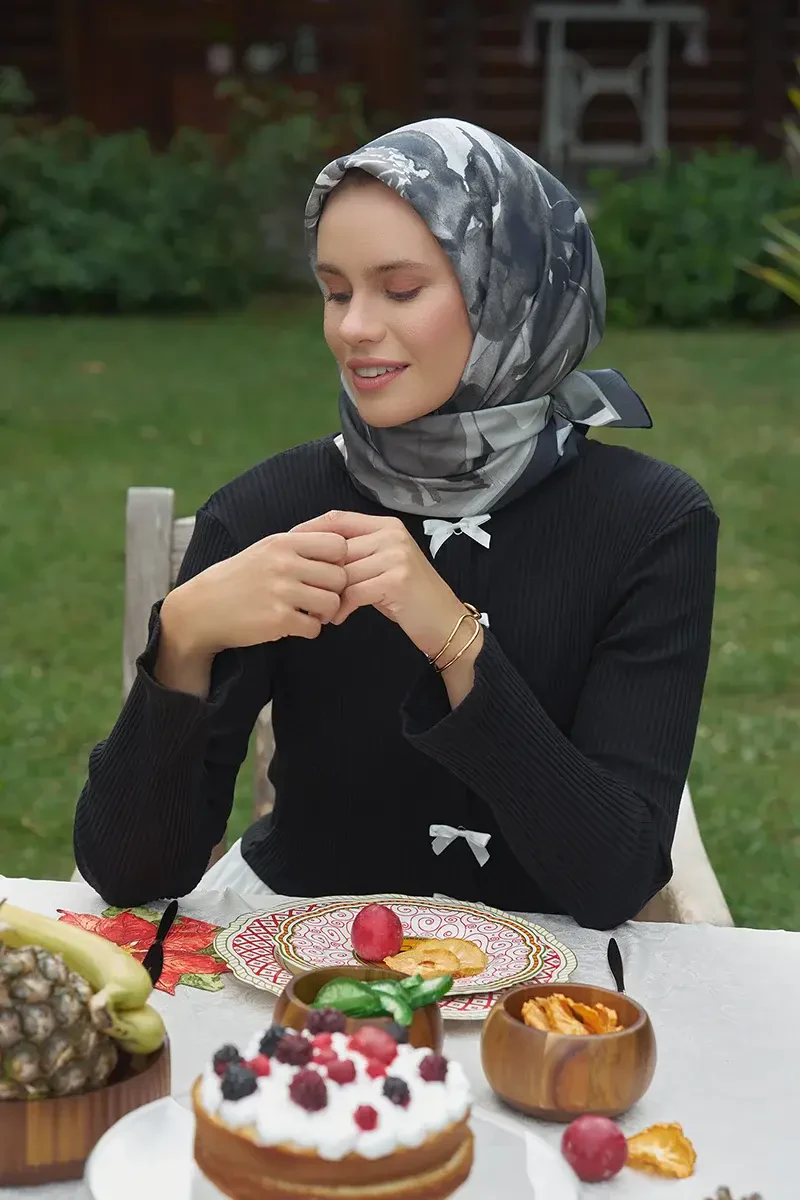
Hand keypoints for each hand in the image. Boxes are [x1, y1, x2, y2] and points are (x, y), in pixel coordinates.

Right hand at [161, 531, 347, 657]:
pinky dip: (309, 630)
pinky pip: (315, 627)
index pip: (338, 545)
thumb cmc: (239, 578)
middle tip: (318, 598)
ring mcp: (280, 591)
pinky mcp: (277, 619)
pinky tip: (294, 625)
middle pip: (340, 576)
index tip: (324, 573)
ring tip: (308, 612)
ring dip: (325, 613)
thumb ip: (300, 543)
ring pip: (332, 603)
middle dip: (334, 591)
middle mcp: (283, 563)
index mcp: (283, 542)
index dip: (339, 562)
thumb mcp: (265, 549)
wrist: (202, 609)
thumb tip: (342, 542)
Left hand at [292, 511, 476, 661]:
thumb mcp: (382, 567)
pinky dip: (341, 608)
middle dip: (315, 571)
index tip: (286, 545)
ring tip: (319, 610)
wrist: (445, 622)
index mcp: (386, 526)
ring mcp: (396, 556)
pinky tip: (338, 618)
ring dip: (326, 595)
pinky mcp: (397, 580)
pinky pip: (354, 592)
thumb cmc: (409, 597)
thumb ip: (355, 555)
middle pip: (336, 548)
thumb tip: (311, 554)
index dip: (308, 530)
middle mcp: (392, 535)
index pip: (337, 519)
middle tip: (299, 590)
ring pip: (343, 572)